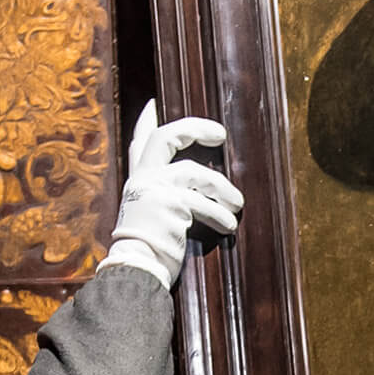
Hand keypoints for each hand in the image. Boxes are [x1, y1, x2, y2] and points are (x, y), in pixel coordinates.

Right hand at [97, 101, 244, 289]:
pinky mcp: (169, 204)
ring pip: (196, 172)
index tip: (153, 104)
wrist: (136, 270)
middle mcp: (142, 180)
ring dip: (223, 189)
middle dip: (194, 129)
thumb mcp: (152, 215)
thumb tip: (194, 181)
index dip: (146, 121)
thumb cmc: (149, 249)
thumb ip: (165, 195)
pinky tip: (229, 226)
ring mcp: (154, 189)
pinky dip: (221, 215)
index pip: (139, 142)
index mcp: (138, 181)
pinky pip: (204, 202)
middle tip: (219, 134)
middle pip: (166, 136)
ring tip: (237, 204)